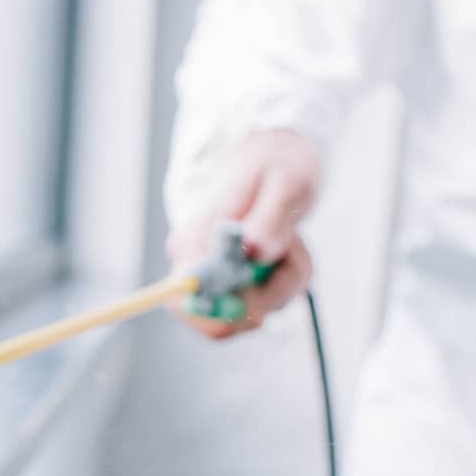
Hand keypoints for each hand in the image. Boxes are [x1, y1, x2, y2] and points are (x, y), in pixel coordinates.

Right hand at [167, 129, 319, 339]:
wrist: (275, 156)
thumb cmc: (276, 162)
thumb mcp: (284, 180)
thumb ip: (268, 219)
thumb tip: (253, 252)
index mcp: (194, 238)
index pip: (184, 297)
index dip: (224, 311)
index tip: (264, 290)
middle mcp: (194, 263)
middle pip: (221, 319)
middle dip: (270, 294)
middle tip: (291, 249)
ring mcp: (211, 278)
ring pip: (252, 313)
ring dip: (286, 282)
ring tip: (292, 238)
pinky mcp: (231, 285)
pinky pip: (263, 305)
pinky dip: (287, 282)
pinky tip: (288, 249)